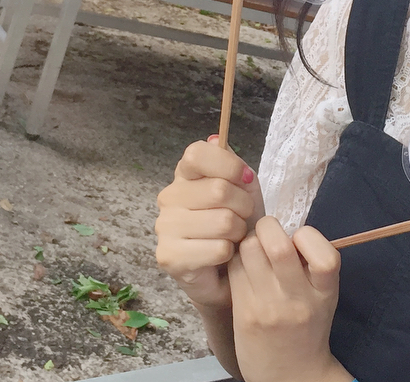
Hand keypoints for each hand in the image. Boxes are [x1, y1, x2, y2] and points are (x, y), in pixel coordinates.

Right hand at [156, 136, 264, 309]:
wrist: (229, 271)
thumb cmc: (236, 223)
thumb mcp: (242, 187)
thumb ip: (232, 163)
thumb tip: (216, 139)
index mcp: (184, 174)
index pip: (197, 153)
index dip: (228, 165)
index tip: (244, 179)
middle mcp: (169, 196)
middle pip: (218, 190)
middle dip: (243, 206)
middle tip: (243, 217)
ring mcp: (165, 227)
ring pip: (222, 221)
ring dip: (238, 232)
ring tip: (233, 236)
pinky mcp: (169, 257)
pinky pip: (217, 249)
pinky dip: (229, 253)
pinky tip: (222, 256)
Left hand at [229, 217, 349, 381]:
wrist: (291, 374)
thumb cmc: (308, 326)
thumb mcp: (323, 296)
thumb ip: (311, 263)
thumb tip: (286, 226)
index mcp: (324, 293)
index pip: (325, 254)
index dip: (308, 235)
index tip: (298, 239)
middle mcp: (297, 300)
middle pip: (277, 245)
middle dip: (268, 226)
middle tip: (267, 232)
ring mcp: (268, 307)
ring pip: (249, 249)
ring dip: (249, 240)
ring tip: (254, 249)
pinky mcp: (244, 313)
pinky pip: (234, 268)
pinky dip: (237, 259)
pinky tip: (243, 268)